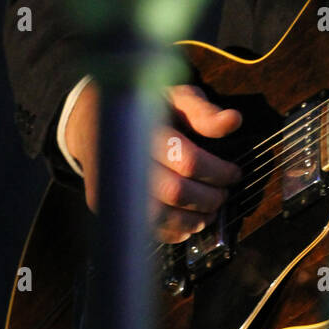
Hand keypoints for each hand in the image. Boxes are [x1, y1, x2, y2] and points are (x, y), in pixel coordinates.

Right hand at [65, 81, 241, 243]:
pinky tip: (188, 222)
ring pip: (159, 217)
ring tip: (211, 210)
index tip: (234, 173)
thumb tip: (233, 121)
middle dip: (208, 198)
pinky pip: (142, 228)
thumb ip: (203, 112)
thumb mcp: (174, 97)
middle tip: (224, 194)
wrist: (93, 119)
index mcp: (144, 127)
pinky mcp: (104, 205)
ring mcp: (111, 185)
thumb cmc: (144, 107)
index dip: (217, 171)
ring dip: (193, 219)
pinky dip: (172, 231)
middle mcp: (124, 159)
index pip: (187, 160)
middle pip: (175, 192)